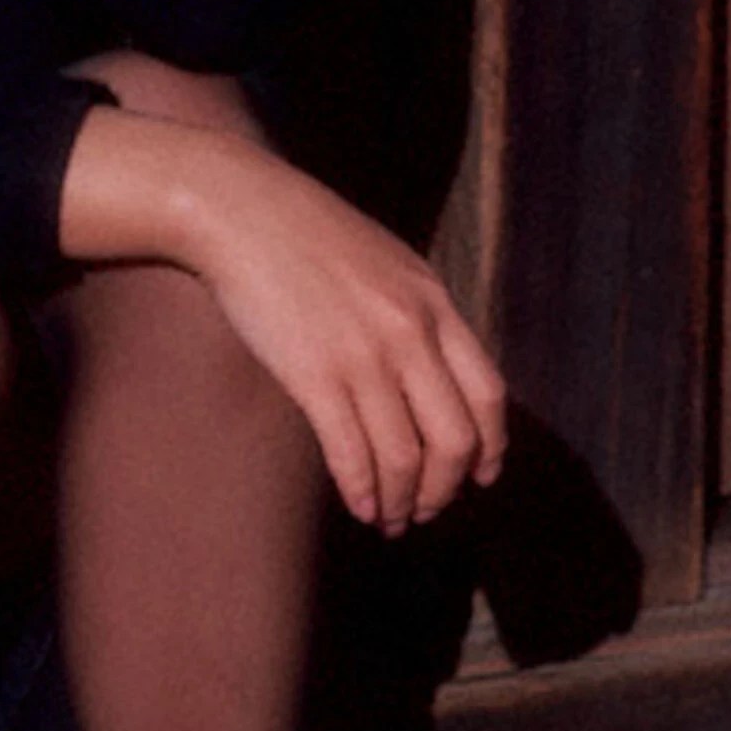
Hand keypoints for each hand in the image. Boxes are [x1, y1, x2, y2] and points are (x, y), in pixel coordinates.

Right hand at [175, 126, 506, 532]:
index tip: (479, 475)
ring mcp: (364, 357)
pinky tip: (359, 505)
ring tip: (390, 518)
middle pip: (455, 438)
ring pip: (405, 457)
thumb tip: (433, 369)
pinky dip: (362, 490)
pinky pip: (352, 453)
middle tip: (427, 509)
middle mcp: (410, 334)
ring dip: (402, 501)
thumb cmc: (305, 234)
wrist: (240, 211)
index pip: (487, 394)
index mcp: (434, 303)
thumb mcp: (386, 262)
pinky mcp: (315, 375)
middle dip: (444, 488)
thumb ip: (417, 311)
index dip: (489, 447)